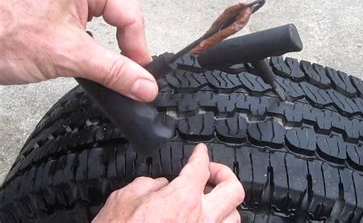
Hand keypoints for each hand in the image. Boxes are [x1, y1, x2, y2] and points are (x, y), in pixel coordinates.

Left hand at [0, 0, 157, 101]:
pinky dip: (97, 34)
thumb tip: (146, 85)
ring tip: (114, 58)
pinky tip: (93, 48)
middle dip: (127, 40)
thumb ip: (116, 72)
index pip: (130, 14)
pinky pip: (90, 12)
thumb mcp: (71, 57)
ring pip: (109, 10)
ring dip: (114, 36)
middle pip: (123, 9)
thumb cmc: (2, 37)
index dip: (138, 48)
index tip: (140, 74)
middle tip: (130, 68)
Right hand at [93, 144, 244, 221]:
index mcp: (183, 199)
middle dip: (224, 175)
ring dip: (224, 205)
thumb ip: (146, 185)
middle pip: (233, 189)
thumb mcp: (123, 199)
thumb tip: (158, 185)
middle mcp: (201, 219)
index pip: (200, 167)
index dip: (200, 154)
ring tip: (210, 200)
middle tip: (210, 172)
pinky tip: (201, 220)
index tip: (200, 152)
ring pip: (234, 217)